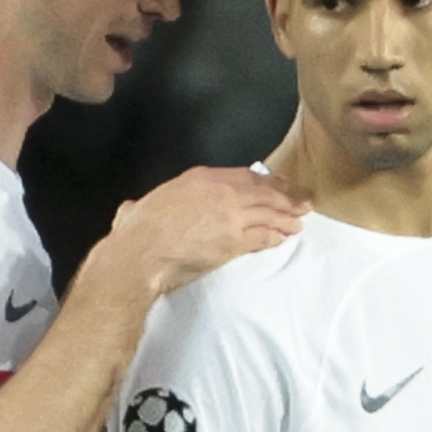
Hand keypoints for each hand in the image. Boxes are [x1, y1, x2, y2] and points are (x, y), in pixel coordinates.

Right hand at [94, 164, 304, 302]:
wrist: (139, 256)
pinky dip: (276, 236)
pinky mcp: (235, 240)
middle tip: (302, 201)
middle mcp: (221, 191)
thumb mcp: (136, 208)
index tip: (277, 185)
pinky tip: (284, 238)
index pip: (244, 175)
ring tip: (299, 221)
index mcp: (198, 179)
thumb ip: (140, 206)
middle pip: (264, 191)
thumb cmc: (134, 234)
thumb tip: (129, 211)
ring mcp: (231, 215)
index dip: (265, 181)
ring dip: (287, 217)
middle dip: (287, 196)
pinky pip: (264, 236)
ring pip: (270, 212)